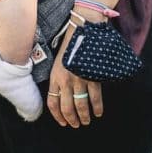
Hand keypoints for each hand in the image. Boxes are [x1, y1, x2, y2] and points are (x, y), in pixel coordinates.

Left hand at [46, 10, 104, 126]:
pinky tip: (98, 112)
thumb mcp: (59, 58)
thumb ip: (59, 74)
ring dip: (85, 117)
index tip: (63, 122)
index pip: (52, 102)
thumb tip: (61, 90)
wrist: (84, 27)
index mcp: (55, 75)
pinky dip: (97, 108)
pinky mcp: (92, 76)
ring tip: (87, 121)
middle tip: (76, 125)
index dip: (57, 116)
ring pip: (81, 106)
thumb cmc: (71, 41)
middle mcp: (65, 80)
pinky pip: (95, 98)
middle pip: (67, 108)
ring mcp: (79, 79)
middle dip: (72, 120)